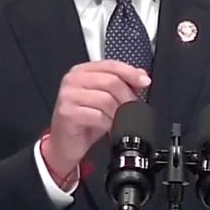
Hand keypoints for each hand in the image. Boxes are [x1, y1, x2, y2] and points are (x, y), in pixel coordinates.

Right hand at [42, 60, 150, 179]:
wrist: (64, 145)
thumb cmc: (84, 122)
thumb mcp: (104, 100)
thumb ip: (120, 85)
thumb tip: (140, 76)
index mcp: (82, 71)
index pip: (111, 65)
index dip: (131, 72)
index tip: (145, 81)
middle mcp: (73, 80)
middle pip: (111, 81)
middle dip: (127, 97)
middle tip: (132, 110)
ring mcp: (68, 95)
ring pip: (107, 99)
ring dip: (118, 114)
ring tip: (118, 121)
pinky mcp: (68, 112)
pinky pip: (99, 116)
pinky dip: (109, 124)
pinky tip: (109, 128)